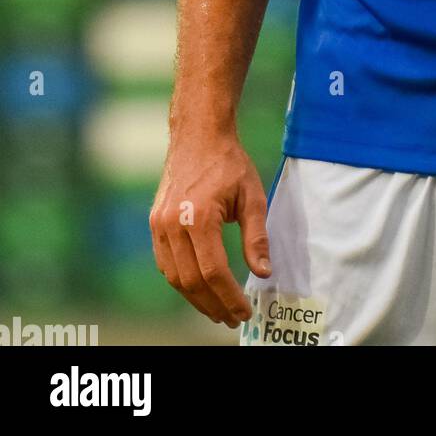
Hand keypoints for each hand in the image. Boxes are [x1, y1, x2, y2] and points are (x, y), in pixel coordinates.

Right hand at [150, 135, 271, 326]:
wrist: (198, 135)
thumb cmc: (229, 163)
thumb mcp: (252, 197)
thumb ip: (256, 237)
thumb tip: (263, 273)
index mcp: (198, 217)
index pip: (213, 272)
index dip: (229, 297)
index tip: (244, 312)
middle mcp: (172, 225)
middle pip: (191, 281)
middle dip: (213, 305)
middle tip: (232, 318)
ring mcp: (159, 225)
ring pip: (175, 277)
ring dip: (196, 299)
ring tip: (218, 310)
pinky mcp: (154, 223)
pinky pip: (166, 263)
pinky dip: (182, 281)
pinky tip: (199, 288)